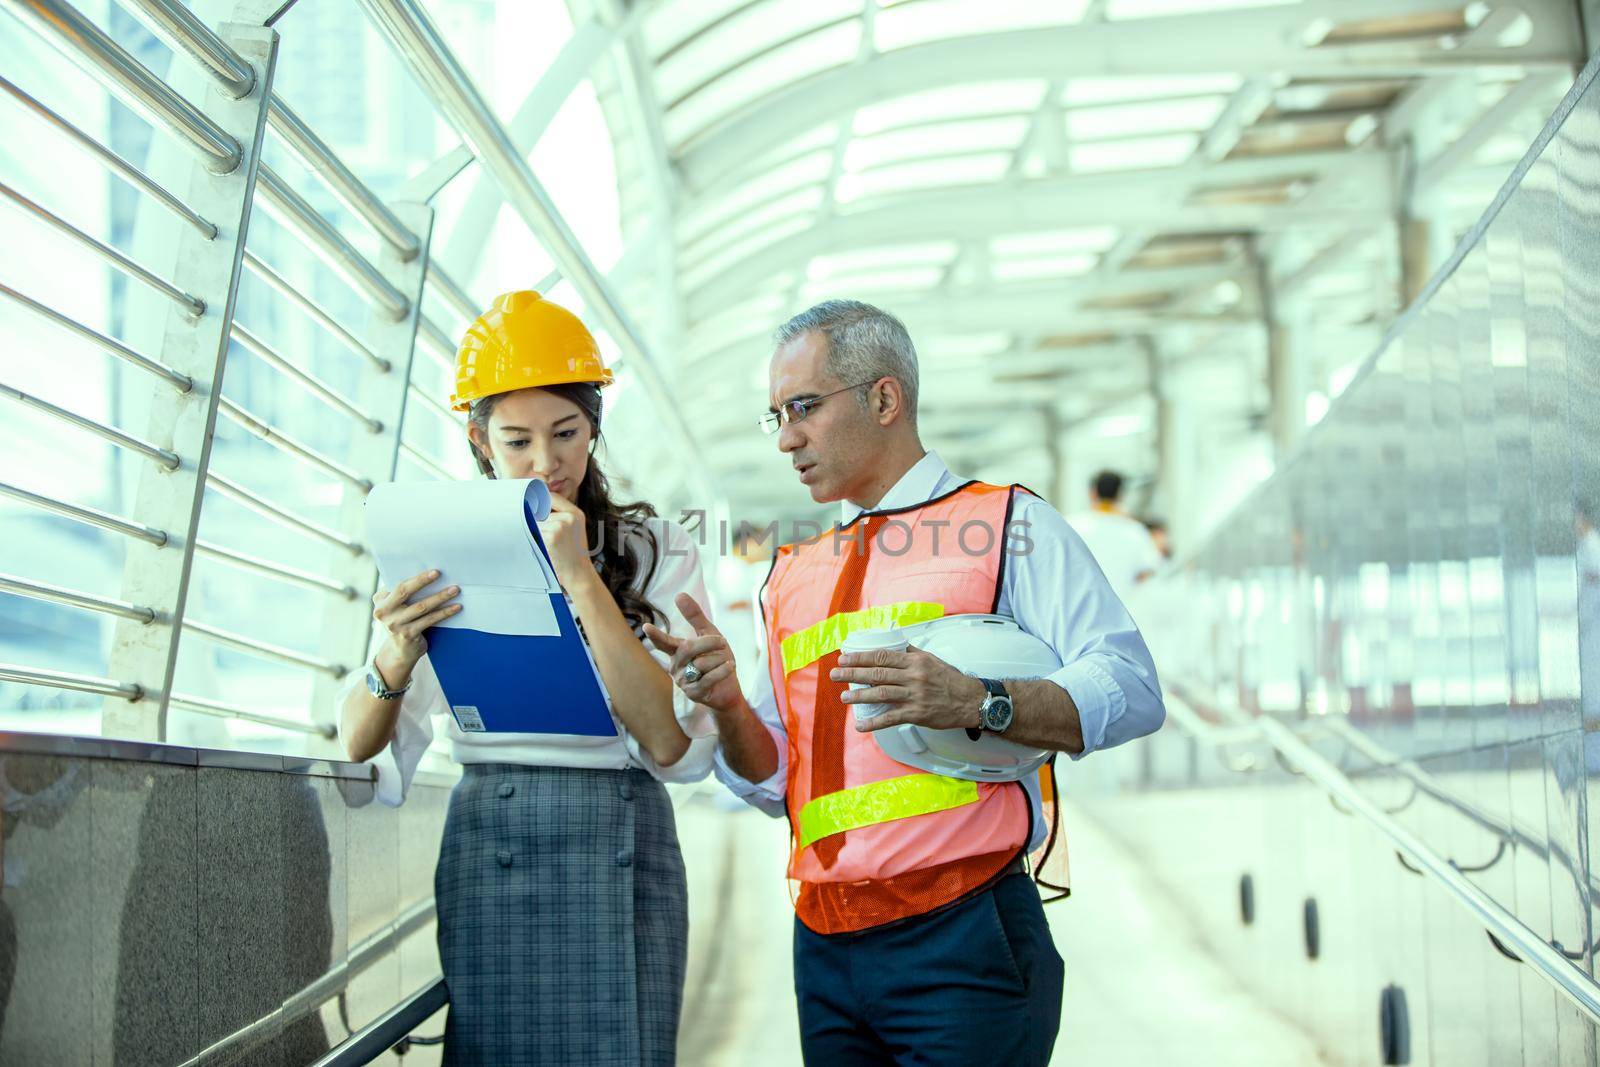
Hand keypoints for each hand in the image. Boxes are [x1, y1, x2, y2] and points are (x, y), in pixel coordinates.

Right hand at [373, 568, 460, 676]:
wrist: (400, 651)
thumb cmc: (402, 620)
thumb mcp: (396, 606)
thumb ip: (402, 592)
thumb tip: (428, 574)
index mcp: (380, 601)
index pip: (396, 584)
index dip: (414, 577)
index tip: (432, 570)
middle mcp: (384, 612)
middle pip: (404, 592)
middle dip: (422, 581)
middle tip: (439, 573)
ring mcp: (395, 624)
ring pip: (421, 606)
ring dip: (440, 597)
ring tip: (455, 589)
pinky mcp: (408, 635)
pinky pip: (429, 620)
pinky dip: (444, 612)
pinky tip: (456, 607)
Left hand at [539, 492, 593, 588]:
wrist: (579, 573)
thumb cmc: (573, 553)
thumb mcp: (573, 529)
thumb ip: (559, 515)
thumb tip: (534, 505)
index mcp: (576, 513)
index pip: (552, 497)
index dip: (540, 499)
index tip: (530, 502)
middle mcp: (569, 517)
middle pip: (540, 510)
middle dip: (537, 520)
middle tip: (545, 534)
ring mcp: (560, 527)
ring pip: (535, 523)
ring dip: (535, 532)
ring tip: (549, 545)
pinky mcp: (551, 538)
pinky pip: (534, 533)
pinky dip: (535, 540)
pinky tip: (545, 548)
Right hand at [644, 593, 741, 713]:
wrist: (728, 688)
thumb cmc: (716, 659)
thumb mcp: (709, 634)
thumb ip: (694, 616)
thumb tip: (679, 594)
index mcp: (676, 652)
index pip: (664, 642)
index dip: (656, 635)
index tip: (646, 627)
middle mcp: (675, 666)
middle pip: (688, 648)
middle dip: (708, 643)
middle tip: (723, 641)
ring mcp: (683, 681)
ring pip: (702, 663)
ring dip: (720, 659)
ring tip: (724, 663)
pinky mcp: (694, 693)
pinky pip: (709, 677)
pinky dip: (723, 670)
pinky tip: (729, 666)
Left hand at [831, 646, 987, 731]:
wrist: (970, 700)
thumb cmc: (951, 680)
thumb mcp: (931, 659)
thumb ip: (911, 653)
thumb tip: (894, 644)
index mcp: (915, 661)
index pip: (882, 656)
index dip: (861, 657)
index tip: (845, 658)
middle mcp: (913, 677)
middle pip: (877, 674)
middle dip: (853, 674)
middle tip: (835, 675)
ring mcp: (915, 696)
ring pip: (881, 694)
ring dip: (860, 696)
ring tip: (844, 698)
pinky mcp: (917, 714)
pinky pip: (891, 718)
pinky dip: (874, 723)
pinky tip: (861, 726)